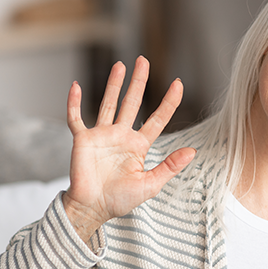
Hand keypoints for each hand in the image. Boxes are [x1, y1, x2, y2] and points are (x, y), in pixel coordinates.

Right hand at [62, 56, 195, 241]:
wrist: (93, 208)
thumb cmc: (121, 199)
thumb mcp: (151, 184)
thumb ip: (170, 166)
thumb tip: (192, 152)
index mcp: (139, 145)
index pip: (157, 119)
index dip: (168, 102)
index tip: (179, 83)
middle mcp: (121, 136)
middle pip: (132, 102)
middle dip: (138, 82)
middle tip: (144, 60)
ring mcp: (102, 135)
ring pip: (109, 103)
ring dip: (114, 84)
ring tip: (120, 64)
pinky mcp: (83, 139)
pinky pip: (76, 118)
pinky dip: (74, 103)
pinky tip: (76, 86)